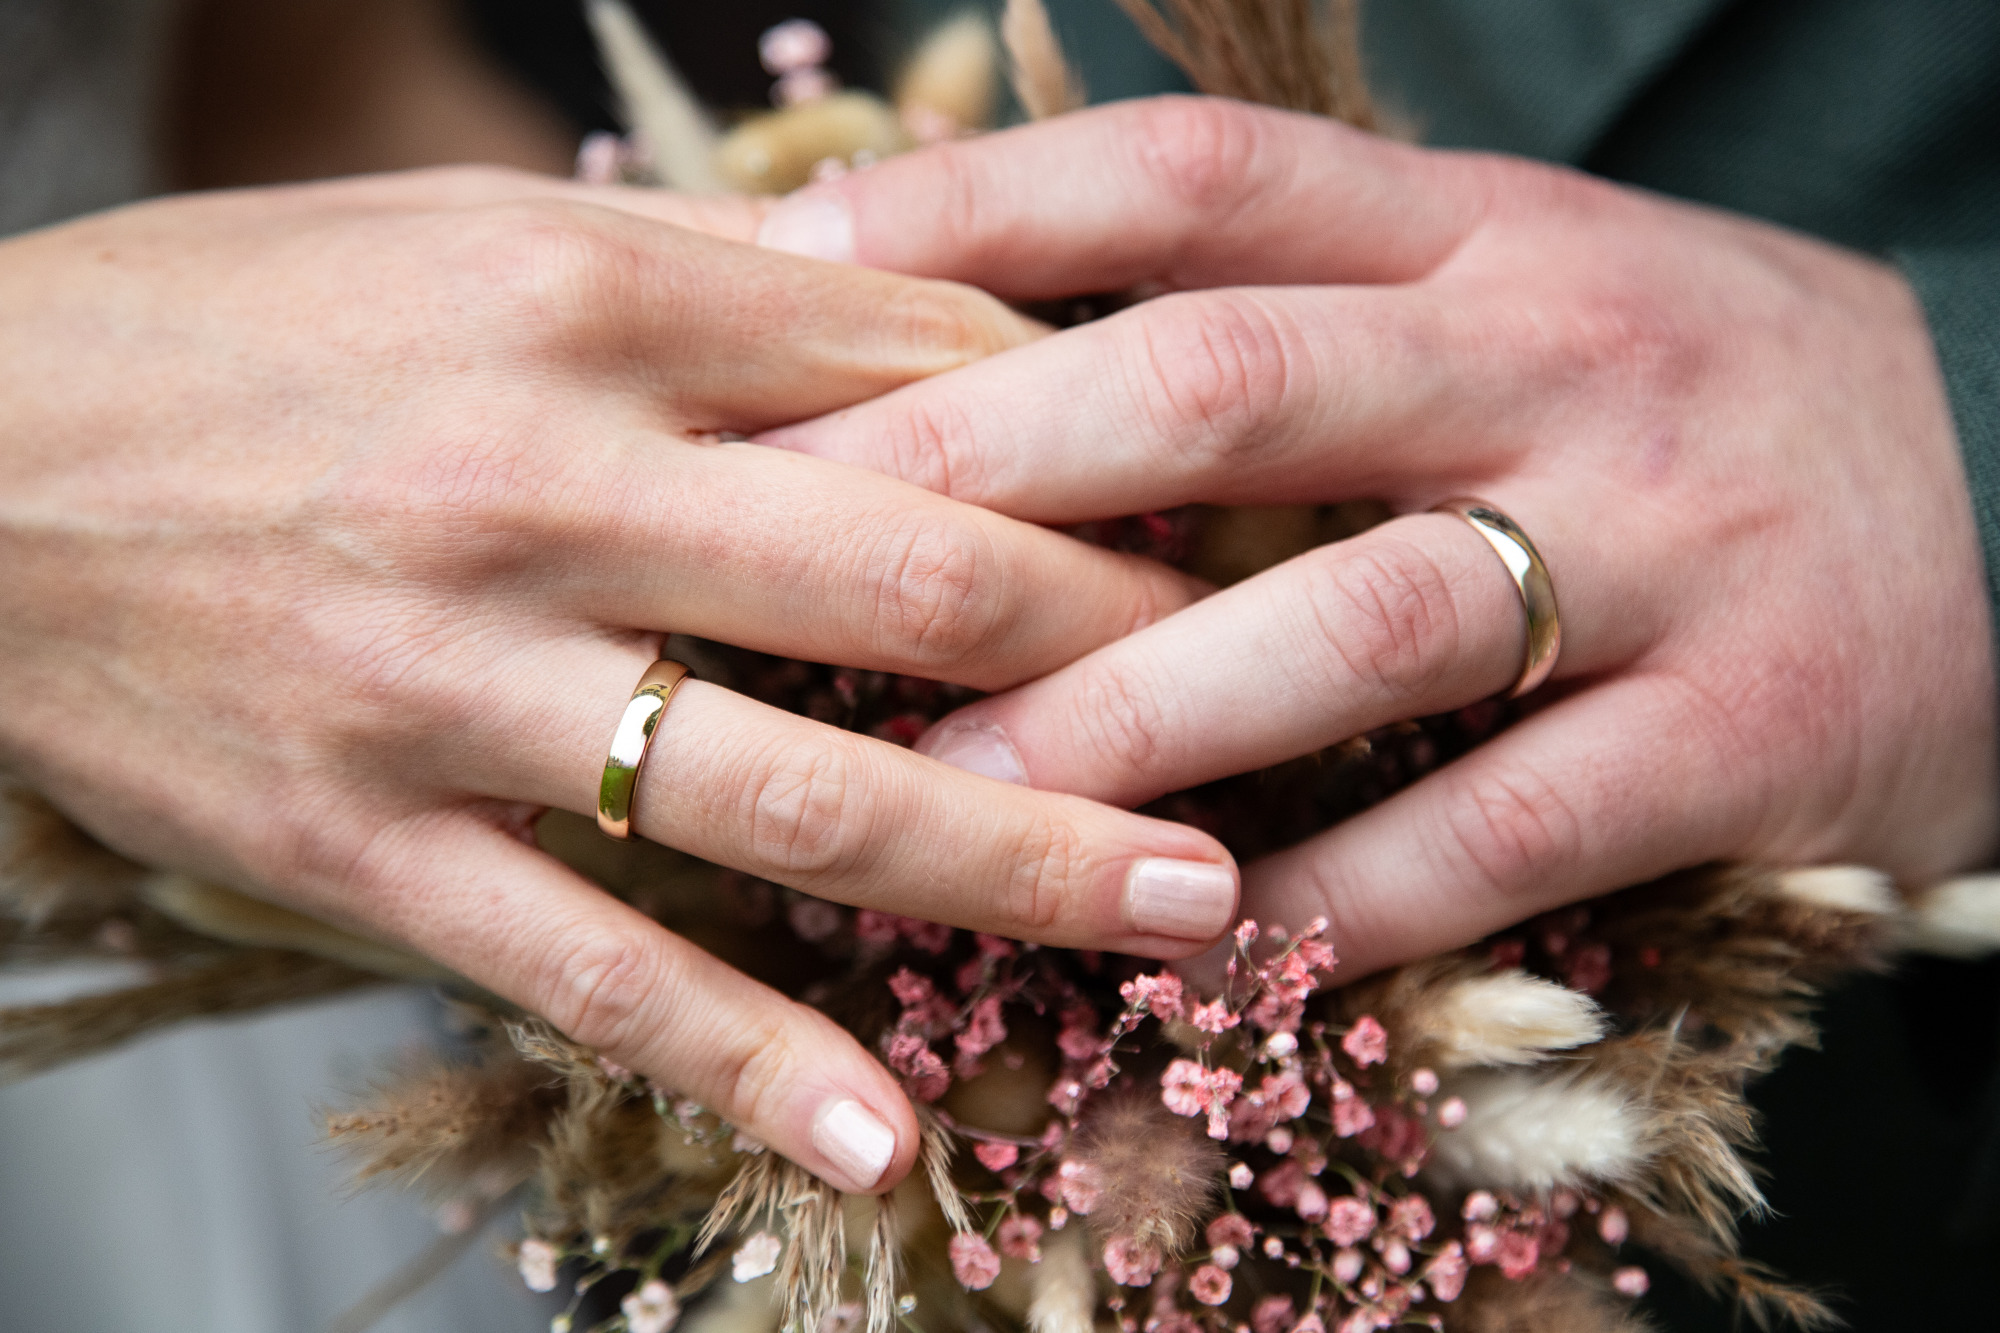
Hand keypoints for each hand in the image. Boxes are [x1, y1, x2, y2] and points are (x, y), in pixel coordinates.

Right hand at [0, 168, 1239, 1191]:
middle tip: (1301, 709)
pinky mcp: (365, 845)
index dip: (1119, 452)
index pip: (944, 377)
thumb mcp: (484, 233)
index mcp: (602, 295)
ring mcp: (458, 679)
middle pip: (931, 579)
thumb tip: (945, 331)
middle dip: (1146, 653)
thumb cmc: (245, 325)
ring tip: (1203, 915)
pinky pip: (599, 971)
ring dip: (1030, 867)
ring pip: (803, 795)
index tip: (1233, 522)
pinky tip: (893, 1143)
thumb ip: (720, 291)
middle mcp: (553, 480)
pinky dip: (753, 1067)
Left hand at [757, 97, 1997, 978]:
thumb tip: (1009, 342)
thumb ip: (1304, 307)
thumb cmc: (1680, 410)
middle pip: (1228, 377)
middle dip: (984, 466)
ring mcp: (1674, 538)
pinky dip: (1343, 891)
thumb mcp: (1517, 295)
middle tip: (786, 546)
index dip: (977, 207)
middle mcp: (1569, 352)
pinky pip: (1511, 824)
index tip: (784, 269)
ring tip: (942, 785)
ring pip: (1359, 614)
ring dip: (1131, 710)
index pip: (1195, 173)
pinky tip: (1197, 939)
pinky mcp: (1758, 730)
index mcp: (1486, 231)